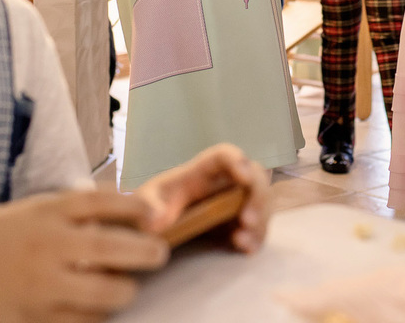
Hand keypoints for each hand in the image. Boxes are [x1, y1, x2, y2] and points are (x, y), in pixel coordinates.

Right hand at [0, 188, 164, 322]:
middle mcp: (46, 246)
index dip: (138, 208)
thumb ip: (73, 211)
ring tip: (125, 288)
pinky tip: (94, 310)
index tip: (154, 216)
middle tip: (158, 255)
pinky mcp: (31, 319)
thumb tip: (128, 207)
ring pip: (106, 294)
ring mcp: (40, 286)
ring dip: (124, 291)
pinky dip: (94, 317)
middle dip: (148, 253)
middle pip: (115, 248)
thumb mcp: (29, 211)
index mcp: (46, 212)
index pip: (105, 203)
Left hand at [135, 143, 269, 254]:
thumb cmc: (151, 205)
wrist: (152, 224)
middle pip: (254, 176)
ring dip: (260, 219)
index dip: (237, 160)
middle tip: (247, 220)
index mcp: (201, 171)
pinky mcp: (239, 224)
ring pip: (262, 202)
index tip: (244, 177)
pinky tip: (246, 248)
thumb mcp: (142, 202)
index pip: (223, 155)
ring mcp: (235, 203)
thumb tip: (156, 220)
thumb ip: (147, 206)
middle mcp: (225, 183)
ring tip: (243, 241)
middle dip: (257, 195)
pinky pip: (258, 226)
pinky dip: (257, 237)